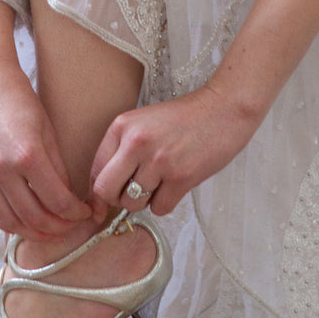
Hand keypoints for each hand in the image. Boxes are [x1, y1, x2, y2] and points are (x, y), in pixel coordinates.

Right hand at [0, 52, 92, 238]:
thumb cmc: (16, 95)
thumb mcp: (46, 127)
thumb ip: (56, 166)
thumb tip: (66, 195)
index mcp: (27, 154)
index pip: (57, 200)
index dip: (75, 213)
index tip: (85, 213)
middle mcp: (1, 169)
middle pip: (33, 217)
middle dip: (57, 228)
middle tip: (71, 226)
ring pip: (8, 221)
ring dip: (32, 232)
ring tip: (49, 232)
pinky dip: (5, 223)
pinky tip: (20, 223)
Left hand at [88, 84, 257, 217]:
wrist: (223, 109)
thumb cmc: (183, 119)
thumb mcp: (143, 123)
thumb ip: (122, 149)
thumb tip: (100, 192)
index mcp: (122, 126)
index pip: (95, 170)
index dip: (96, 192)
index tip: (101, 204)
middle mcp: (136, 142)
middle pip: (106, 191)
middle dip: (116, 200)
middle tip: (131, 195)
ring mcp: (159, 161)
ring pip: (133, 203)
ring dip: (144, 201)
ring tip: (160, 182)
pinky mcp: (181, 177)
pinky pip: (159, 208)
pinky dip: (165, 203)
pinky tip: (175, 185)